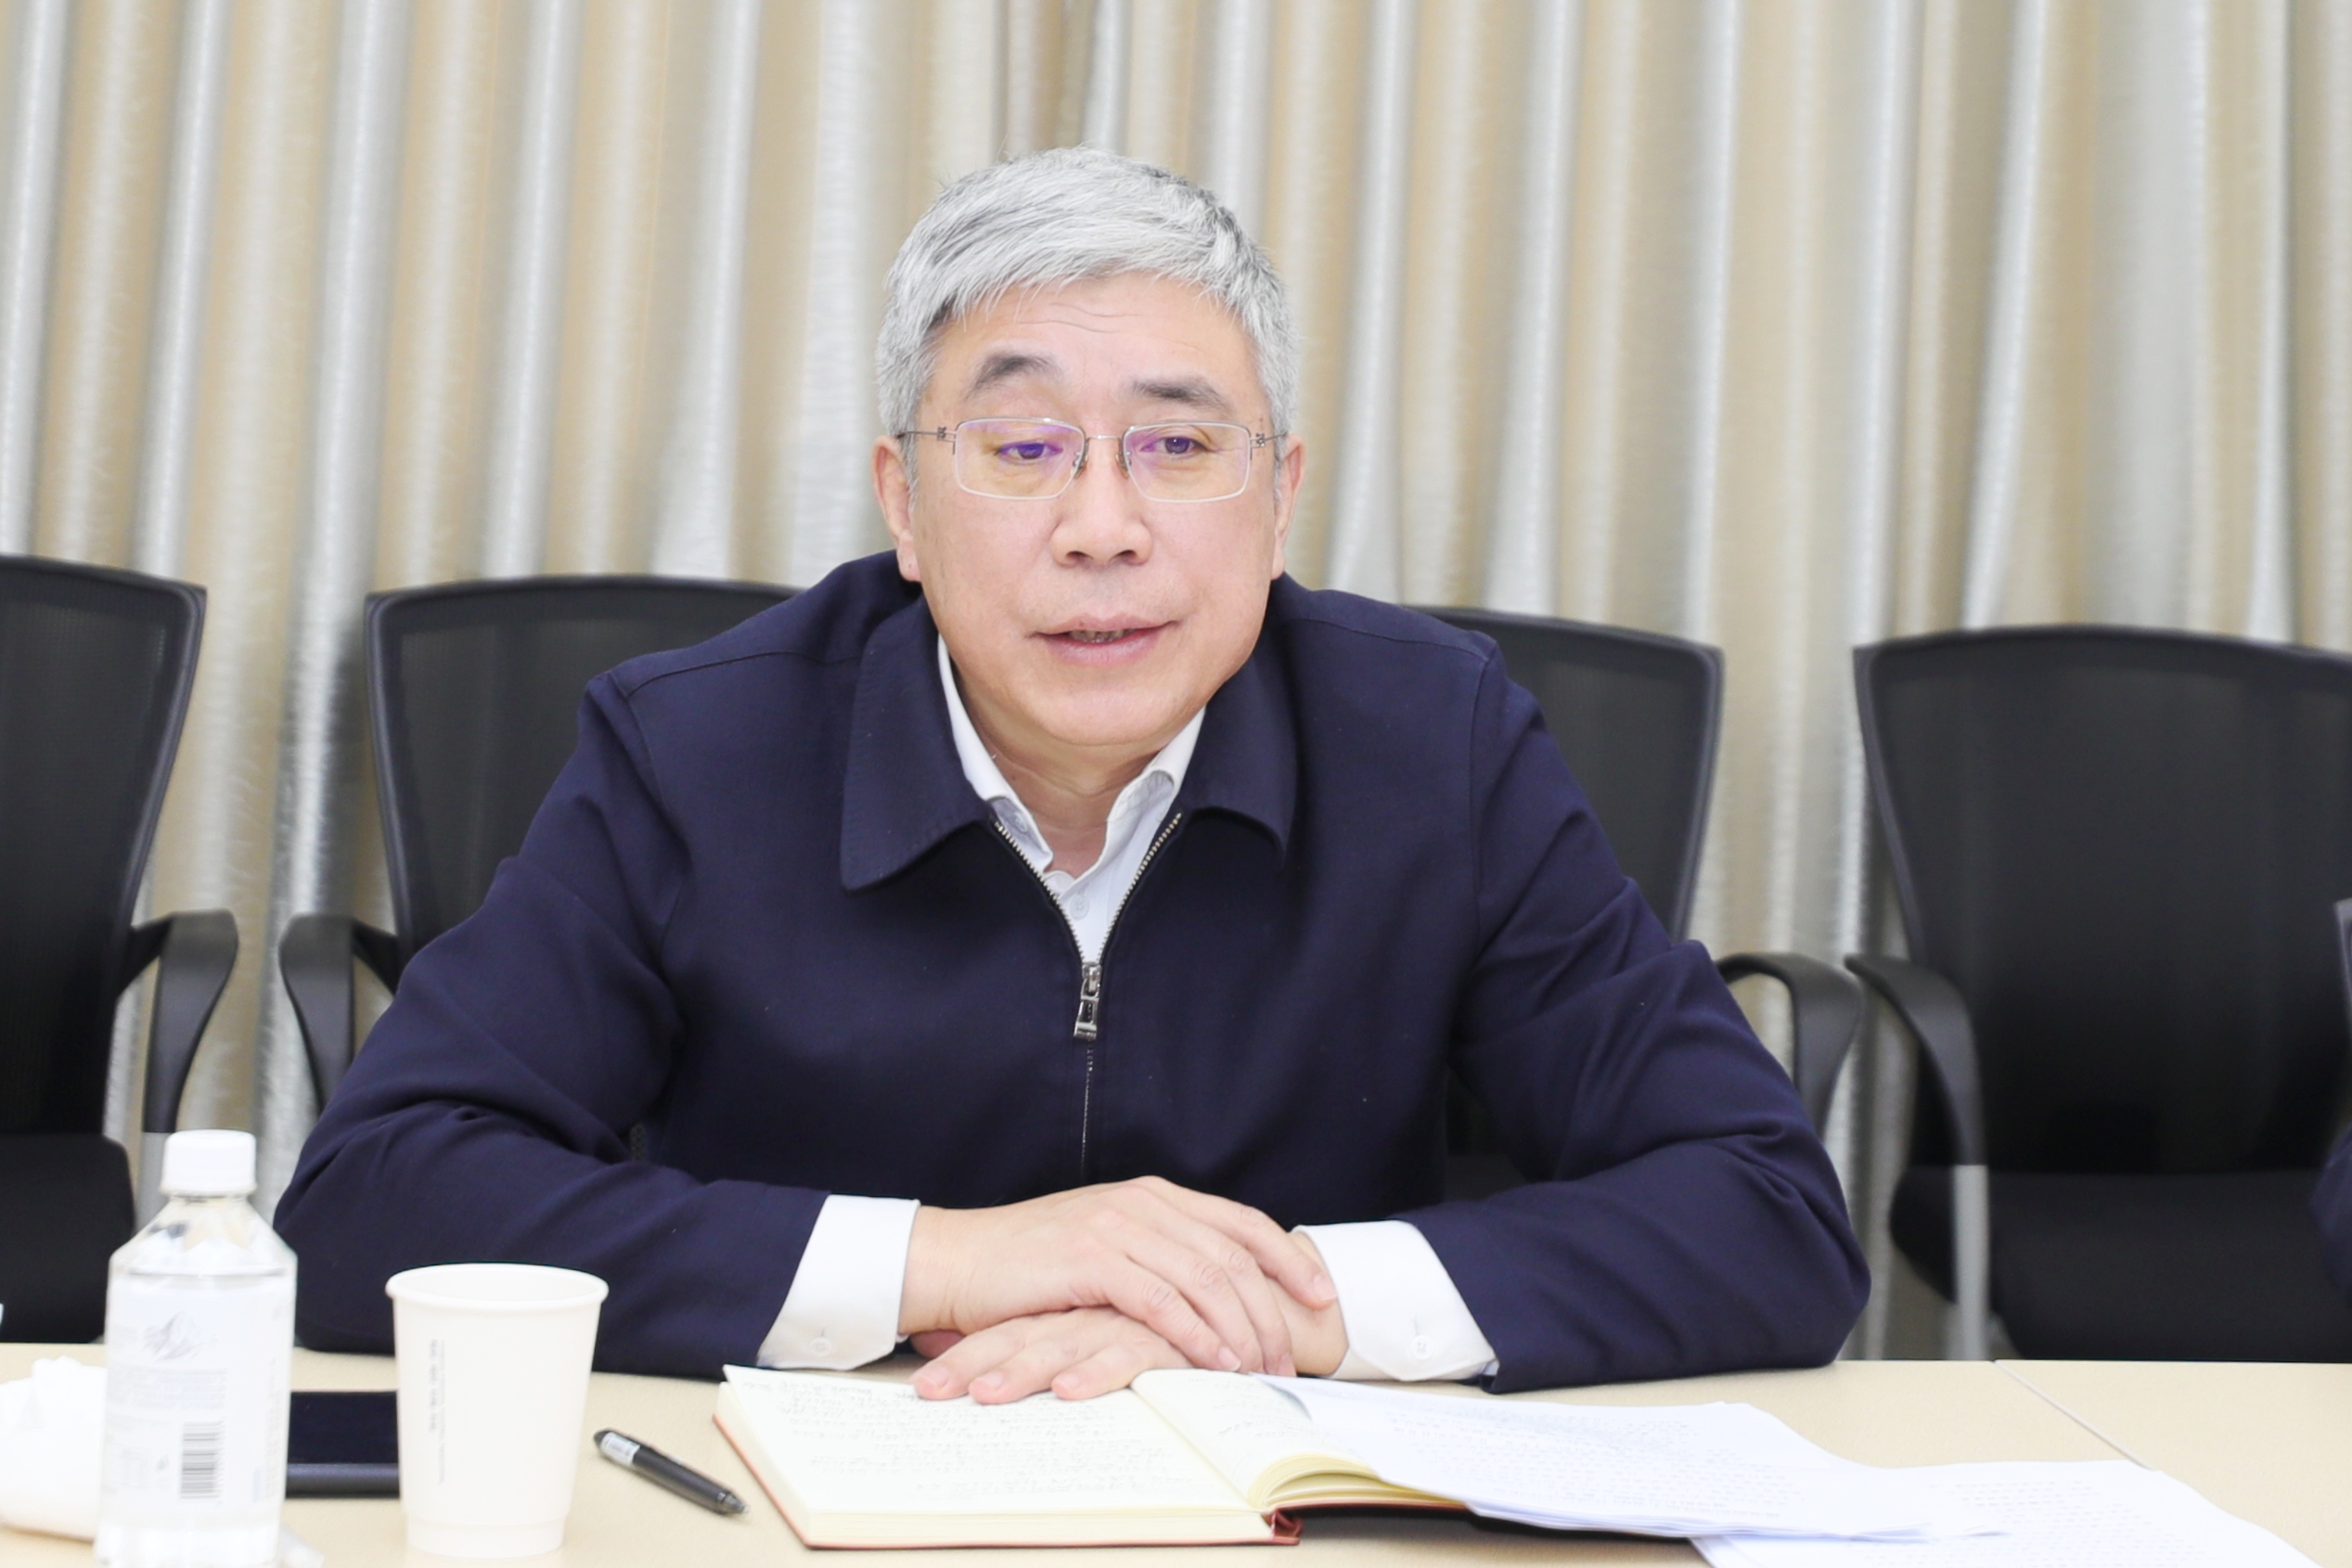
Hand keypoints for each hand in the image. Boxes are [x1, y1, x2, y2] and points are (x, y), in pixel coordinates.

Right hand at [907, 1236, 1350, 1401]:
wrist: (958, 1260)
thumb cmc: (1031, 1265)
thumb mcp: (1107, 1247)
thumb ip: (1158, 1256)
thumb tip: (1218, 1295)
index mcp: (1153, 1195)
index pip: (1239, 1221)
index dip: (1287, 1257)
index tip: (1322, 1293)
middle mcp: (1142, 1203)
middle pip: (1231, 1255)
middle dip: (1270, 1310)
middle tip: (1290, 1359)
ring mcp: (1116, 1227)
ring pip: (1204, 1279)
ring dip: (1240, 1331)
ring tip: (1261, 1371)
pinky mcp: (1090, 1259)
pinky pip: (1160, 1301)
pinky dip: (1195, 1335)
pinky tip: (1214, 1362)